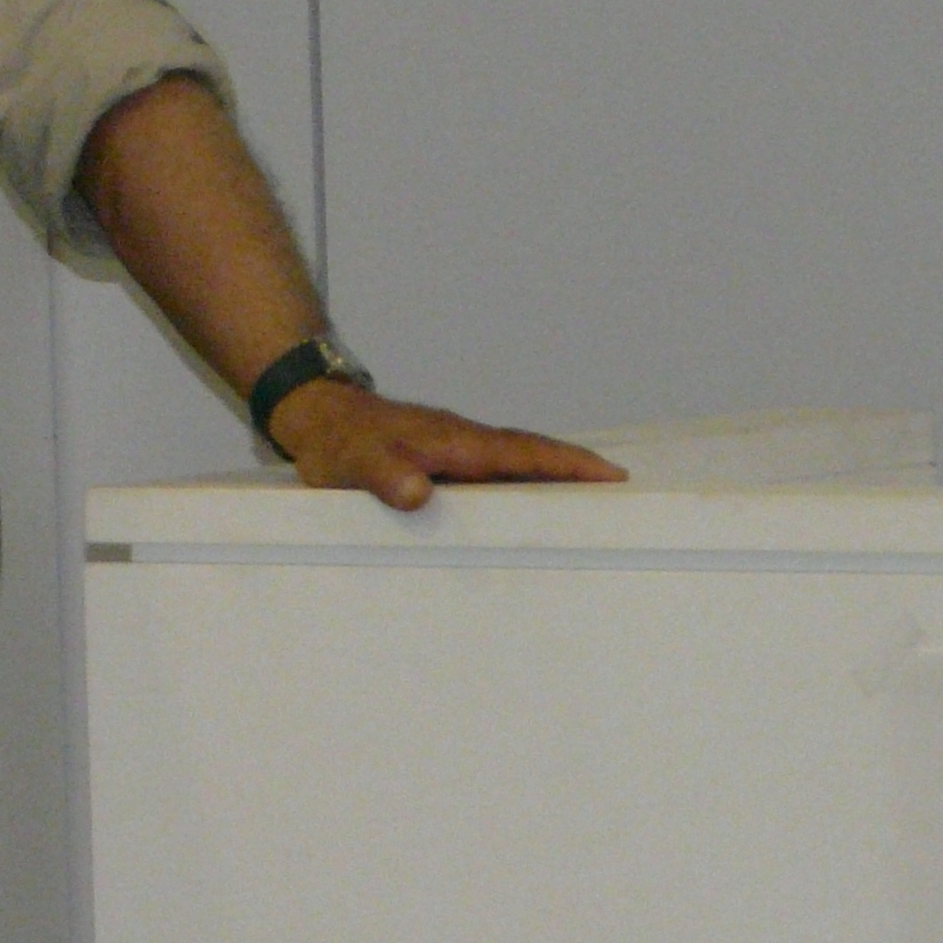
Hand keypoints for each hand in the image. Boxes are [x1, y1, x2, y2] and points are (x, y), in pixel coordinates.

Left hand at [268, 380, 626, 510]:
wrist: (316, 418)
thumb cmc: (338, 440)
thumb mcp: (355, 461)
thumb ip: (385, 474)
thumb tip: (417, 493)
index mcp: (458, 443)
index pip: (526, 452)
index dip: (570, 466)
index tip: (615, 478)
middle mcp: (466, 445)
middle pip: (535, 462)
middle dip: (580, 480)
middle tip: (626, 509)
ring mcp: (458, 454)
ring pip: (517, 472)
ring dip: (553, 490)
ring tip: (592, 524)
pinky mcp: (445, 466)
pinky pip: (494, 481)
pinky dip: (519, 496)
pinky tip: (526, 522)